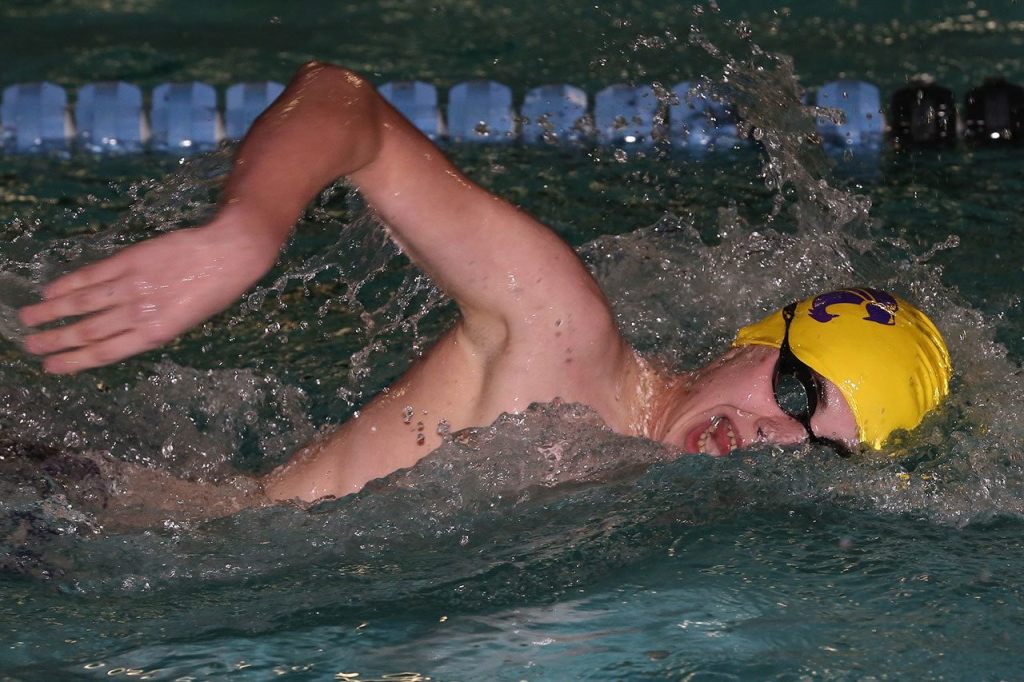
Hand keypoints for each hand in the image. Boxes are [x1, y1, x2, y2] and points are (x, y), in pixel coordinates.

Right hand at [19, 218, 281, 373]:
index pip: (106, 352)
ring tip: (26, 319)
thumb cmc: (215, 290)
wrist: (227, 253)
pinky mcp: (129, 260)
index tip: (52, 367)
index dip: (75, 361)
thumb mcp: (189, 320)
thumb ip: (154, 328)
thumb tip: (123, 334)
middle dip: (55, 341)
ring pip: (82, 302)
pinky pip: (92, 275)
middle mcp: (140, 312)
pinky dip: (68, 284)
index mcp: (157, 332)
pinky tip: (49, 291)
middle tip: (29, 346)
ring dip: (50, 312)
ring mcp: (132, 285)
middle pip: (88, 330)